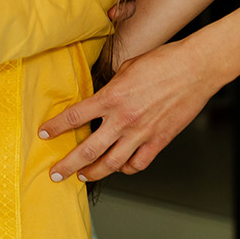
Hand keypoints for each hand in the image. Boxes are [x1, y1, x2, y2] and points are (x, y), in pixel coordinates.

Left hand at [37, 39, 223, 183]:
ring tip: (83, 176)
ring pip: (112, 163)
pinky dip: (126, 169)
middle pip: (88, 149)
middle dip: (68, 164)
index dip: (56, 127)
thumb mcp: (126, 68)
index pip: (74, 117)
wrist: (195, 69)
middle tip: (55, 173)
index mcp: (111, 97)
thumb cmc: (162, 62)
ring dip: (94, 172)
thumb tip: (102, 97)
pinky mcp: (160, 141)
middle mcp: (124, 119)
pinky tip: (119, 167)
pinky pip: (138, 163)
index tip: (44, 134)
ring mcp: (142, 133)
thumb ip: (110, 87)